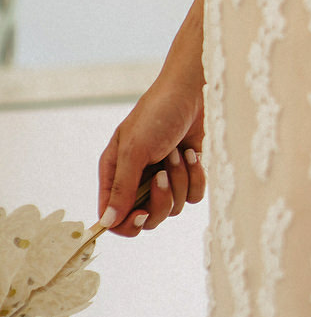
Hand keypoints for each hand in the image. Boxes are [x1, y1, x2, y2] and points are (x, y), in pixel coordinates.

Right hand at [97, 77, 205, 236]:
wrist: (193, 92)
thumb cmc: (157, 115)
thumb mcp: (134, 150)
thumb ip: (122, 188)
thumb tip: (107, 222)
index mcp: (116, 175)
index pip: (114, 218)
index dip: (127, 224)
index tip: (141, 214)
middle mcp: (138, 181)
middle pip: (148, 219)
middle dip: (160, 200)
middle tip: (162, 174)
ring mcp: (165, 179)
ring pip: (173, 208)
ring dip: (179, 181)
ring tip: (177, 153)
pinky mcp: (188, 174)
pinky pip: (194, 195)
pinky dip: (196, 177)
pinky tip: (192, 153)